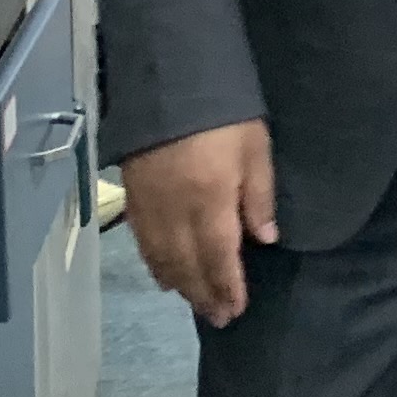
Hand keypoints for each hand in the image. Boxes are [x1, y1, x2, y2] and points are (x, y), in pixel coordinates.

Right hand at [126, 120, 276, 324]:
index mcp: (210, 199)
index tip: (235, 310)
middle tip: (218, 318)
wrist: (168, 77)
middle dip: (203, 294)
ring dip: (179, 285)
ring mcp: (148, 204)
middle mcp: (175, 210)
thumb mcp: (256, 147)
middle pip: (187, 265)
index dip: (227, 287)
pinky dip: (154, 264)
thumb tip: (266, 240)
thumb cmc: (224, 112)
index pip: (218, 257)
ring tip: (195, 302)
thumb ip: (260, 196)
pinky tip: (164, 275)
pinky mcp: (131, 194)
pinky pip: (142, 242)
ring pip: (161, 259)